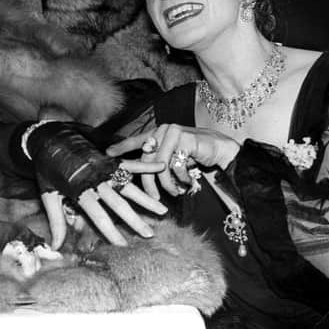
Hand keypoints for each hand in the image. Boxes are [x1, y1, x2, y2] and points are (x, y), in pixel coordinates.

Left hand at [26, 122, 166, 248]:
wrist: (48, 139)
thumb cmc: (47, 169)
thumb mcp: (48, 195)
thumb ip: (56, 221)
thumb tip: (55, 248)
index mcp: (79, 190)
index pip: (98, 215)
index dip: (110, 231)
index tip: (123, 245)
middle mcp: (95, 179)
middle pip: (118, 203)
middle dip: (134, 220)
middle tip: (149, 234)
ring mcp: (104, 168)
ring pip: (129, 185)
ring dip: (145, 199)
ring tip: (162, 211)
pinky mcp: (108, 158)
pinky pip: (130, 163)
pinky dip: (145, 165)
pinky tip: (161, 167)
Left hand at [106, 124, 239, 197]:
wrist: (221, 151)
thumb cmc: (196, 156)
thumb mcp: (173, 158)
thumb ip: (157, 160)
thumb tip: (137, 171)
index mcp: (158, 133)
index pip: (136, 140)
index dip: (122, 147)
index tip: (107, 154)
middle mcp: (163, 130)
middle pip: (146, 161)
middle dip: (150, 184)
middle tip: (155, 199)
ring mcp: (174, 133)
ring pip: (160, 166)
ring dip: (169, 184)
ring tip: (177, 191)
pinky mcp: (185, 139)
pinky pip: (176, 167)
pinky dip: (182, 179)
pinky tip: (189, 181)